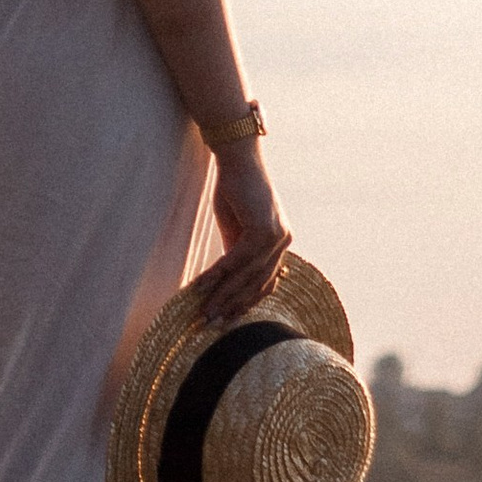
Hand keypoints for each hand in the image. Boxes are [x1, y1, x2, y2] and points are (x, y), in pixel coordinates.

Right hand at [191, 142, 290, 328]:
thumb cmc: (235, 188)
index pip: (264, 282)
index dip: (245, 302)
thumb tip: (228, 278)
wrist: (238, 158)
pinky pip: (234, 261)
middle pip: (255, 285)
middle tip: (211, 324)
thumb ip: (236, 251)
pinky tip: (199, 287)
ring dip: (222, 296)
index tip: (226, 319)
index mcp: (280, 242)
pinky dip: (215, 276)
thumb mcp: (236, 226)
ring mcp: (275, 237)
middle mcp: (283, 242)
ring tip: (203, 313)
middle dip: (232, 307)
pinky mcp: (260, 230)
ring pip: (245, 277)